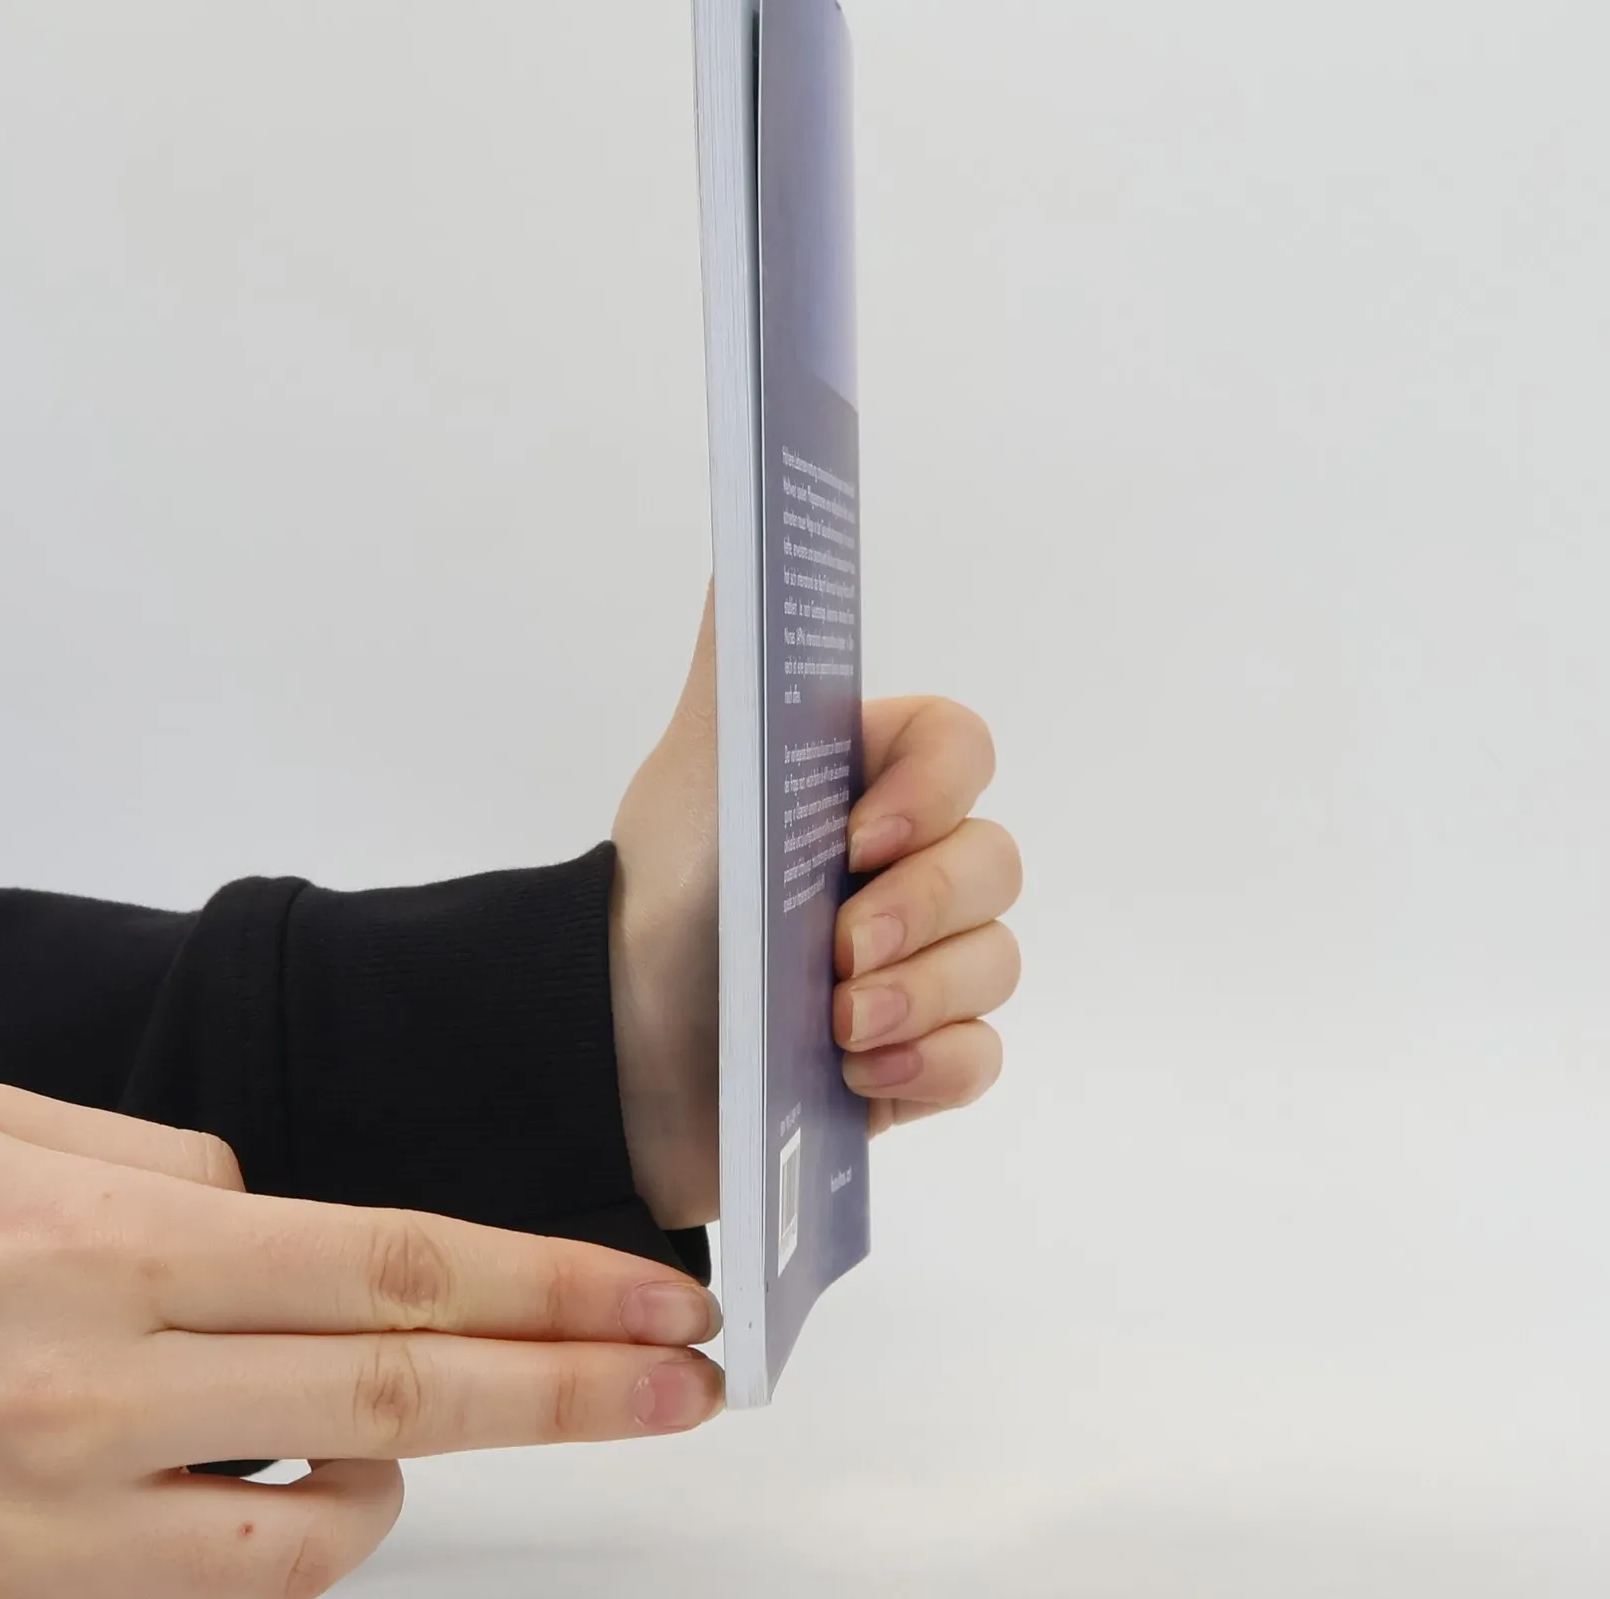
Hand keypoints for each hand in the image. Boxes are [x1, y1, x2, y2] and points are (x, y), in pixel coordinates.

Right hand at [0, 1085, 721, 1598]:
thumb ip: (166, 1163)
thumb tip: (280, 1205)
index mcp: (119, 1239)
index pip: (399, 1263)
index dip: (551, 1281)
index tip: (657, 1296)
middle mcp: (107, 1383)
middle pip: (404, 1392)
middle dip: (575, 1389)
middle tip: (692, 1386)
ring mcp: (60, 1516)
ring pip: (322, 1526)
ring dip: (420, 1470)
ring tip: (441, 1418)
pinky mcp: (14, 1598)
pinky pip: (215, 1596)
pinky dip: (294, 1539)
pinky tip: (294, 1481)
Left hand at [610, 585, 1022, 1226]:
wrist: (612, 1046)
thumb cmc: (664, 889)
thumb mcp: (699, 762)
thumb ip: (736, 647)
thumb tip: (752, 535)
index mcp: (868, 783)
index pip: (961, 751)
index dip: (932, 792)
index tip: (859, 838)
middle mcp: (908, 867)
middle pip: (995, 861)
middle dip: (921, 911)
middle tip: (836, 950)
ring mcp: (920, 965)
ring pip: (996, 961)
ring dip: (920, 996)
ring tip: (835, 1027)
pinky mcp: (917, 1055)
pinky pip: (982, 1056)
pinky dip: (934, 1063)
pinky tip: (861, 1074)